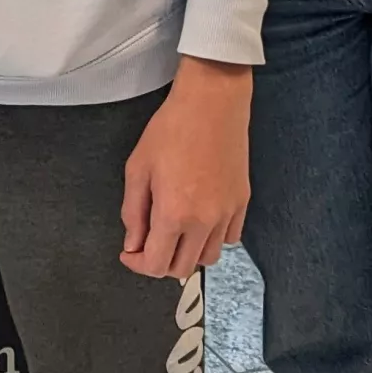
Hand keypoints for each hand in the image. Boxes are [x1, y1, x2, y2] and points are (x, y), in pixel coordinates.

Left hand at [120, 57, 251, 278]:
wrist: (212, 104)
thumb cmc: (171, 129)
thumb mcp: (138, 169)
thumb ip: (133, 213)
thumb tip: (133, 244)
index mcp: (174, 214)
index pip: (157, 265)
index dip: (138, 265)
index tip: (129, 253)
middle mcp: (204, 221)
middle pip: (182, 268)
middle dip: (159, 262)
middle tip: (146, 242)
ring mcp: (227, 213)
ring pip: (208, 258)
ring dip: (187, 253)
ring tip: (173, 232)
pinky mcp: (242, 203)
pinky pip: (229, 239)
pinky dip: (211, 239)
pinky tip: (198, 221)